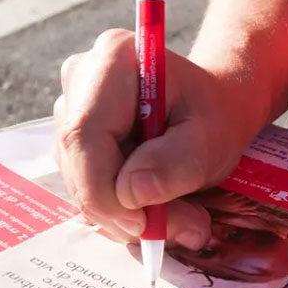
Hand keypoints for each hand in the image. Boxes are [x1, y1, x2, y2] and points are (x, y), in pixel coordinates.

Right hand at [54, 29, 266, 247]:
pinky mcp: (73, 138)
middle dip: (122, 211)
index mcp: (113, 61)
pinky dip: (120, 208)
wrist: (212, 107)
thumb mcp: (211, 140)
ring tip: (183, 215)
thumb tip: (131, 193)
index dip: (103, 190)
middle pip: (77, 161)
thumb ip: (176, 164)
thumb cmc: (215, 115)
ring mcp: (71, 107)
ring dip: (127, 214)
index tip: (143, 224)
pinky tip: (158, 205)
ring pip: (78, 180)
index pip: (84, 135)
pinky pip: (84, 184)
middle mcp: (81, 78)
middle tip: (183, 227)